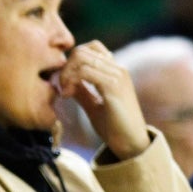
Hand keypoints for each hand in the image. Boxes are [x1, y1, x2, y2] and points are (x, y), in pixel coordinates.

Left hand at [56, 40, 149, 160]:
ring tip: (64, 93)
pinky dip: (70, 81)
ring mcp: (117, 76)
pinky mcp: (113, 87)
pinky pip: (84, 72)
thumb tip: (64, 81)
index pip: (90, 47)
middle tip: (61, 88)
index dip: (72, 60)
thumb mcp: (93, 105)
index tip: (65, 81)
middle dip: (65, 67)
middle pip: (82, 51)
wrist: (131, 144)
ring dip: (65, 74)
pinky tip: (67, 96)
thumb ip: (81, 90)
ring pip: (81, 58)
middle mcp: (118, 69)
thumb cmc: (114, 126)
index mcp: (115, 71)